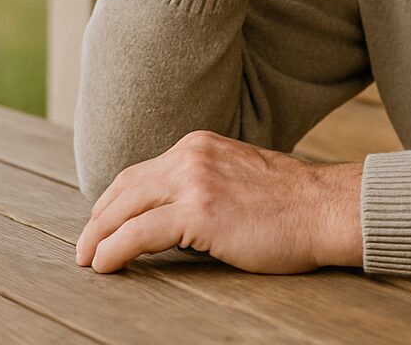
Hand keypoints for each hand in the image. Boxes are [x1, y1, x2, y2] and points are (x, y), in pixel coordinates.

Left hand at [74, 129, 364, 274]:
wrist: (325, 208)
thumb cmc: (293, 203)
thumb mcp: (240, 176)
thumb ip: (207, 183)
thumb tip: (174, 214)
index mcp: (200, 145)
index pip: (141, 172)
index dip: (115, 201)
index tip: (102, 223)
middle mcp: (191, 155)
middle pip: (125, 187)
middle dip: (98, 219)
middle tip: (84, 247)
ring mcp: (194, 181)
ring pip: (124, 208)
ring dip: (98, 236)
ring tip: (88, 260)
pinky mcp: (199, 211)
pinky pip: (139, 233)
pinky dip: (114, 250)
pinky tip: (105, 264)